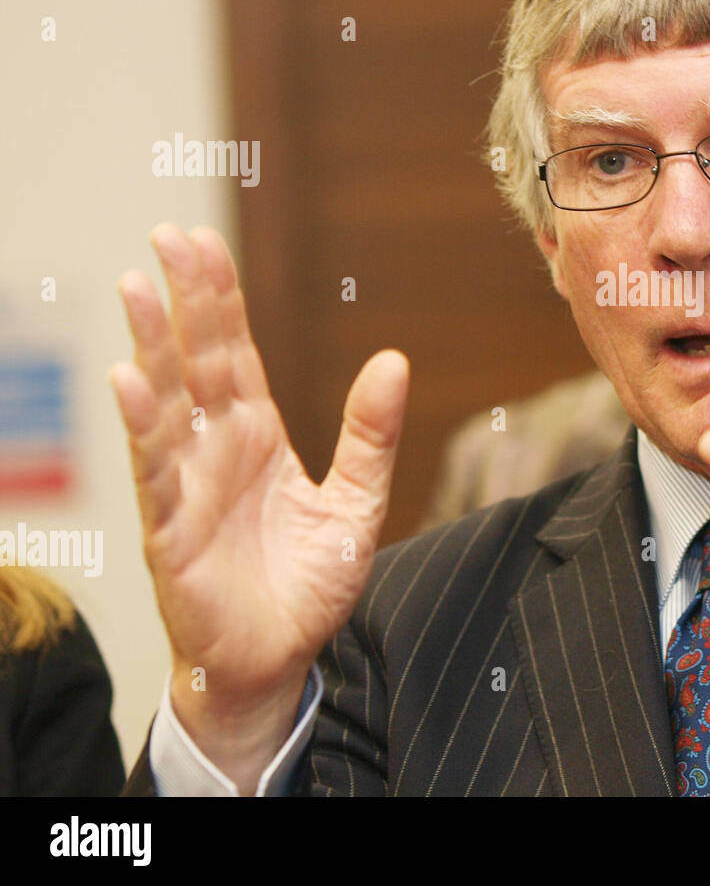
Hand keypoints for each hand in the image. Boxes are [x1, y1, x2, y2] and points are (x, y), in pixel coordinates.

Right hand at [110, 225, 408, 784]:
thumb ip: (371, 434)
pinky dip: (143, 425)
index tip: (204, 243)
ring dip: (151, 345)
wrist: (278, 660)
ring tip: (135, 287)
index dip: (220, 298)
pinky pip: (155, 469)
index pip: (234, 353)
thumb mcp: (355, 502)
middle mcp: (217, 448)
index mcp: (258, 436)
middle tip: (167, 235)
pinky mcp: (172, 528)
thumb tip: (394, 359)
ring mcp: (189, 484)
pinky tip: (130, 378)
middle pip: (198, 360)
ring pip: (167, 402)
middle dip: (184, 299)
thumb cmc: (306, 583)